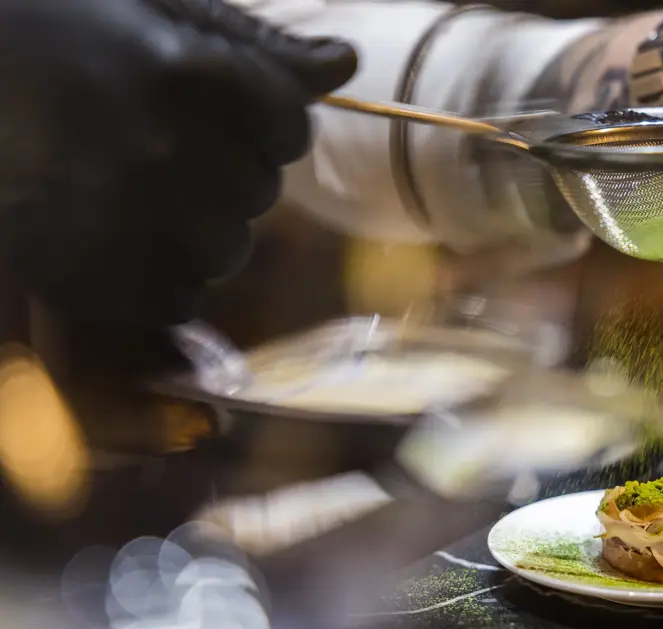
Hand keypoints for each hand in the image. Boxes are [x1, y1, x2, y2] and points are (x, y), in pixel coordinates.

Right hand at [0, 0, 355, 324]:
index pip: (290, 124)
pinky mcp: (87, 273)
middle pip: (260, 192)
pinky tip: (125, 235)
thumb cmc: (51, 28)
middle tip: (167, 148)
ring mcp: (123, 216)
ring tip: (141, 191)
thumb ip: (255, 44)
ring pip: (225, 251)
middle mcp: (163, 147)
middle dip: (232, 174)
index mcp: (185, 72)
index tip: (231, 115)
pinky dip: (164, 277)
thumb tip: (345, 63)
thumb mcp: (152, 9)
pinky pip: (176, 299)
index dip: (269, 122)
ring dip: (201, 229)